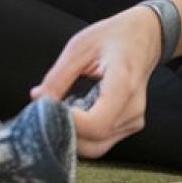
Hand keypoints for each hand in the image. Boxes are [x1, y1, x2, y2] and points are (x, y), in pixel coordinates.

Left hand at [30, 8, 162, 158]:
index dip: (70, 124)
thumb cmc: (114, 37)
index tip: (50, 110)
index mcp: (123, 83)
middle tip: (47, 114)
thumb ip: (58, 77)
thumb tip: (37, 99)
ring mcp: (134, 119)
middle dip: (66, 134)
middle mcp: (133, 107)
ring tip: (61, 112)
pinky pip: (103, 142)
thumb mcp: (80, 47)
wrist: (144, 35)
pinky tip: (75, 114)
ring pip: (97, 147)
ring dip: (73, 136)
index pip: (97, 124)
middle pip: (95, 142)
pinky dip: (83, 135)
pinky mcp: (131, 125)